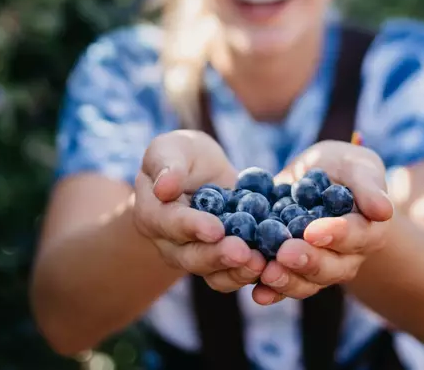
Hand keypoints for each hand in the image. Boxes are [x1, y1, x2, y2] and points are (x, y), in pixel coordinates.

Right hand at [133, 130, 266, 292]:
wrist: (203, 172)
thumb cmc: (182, 156)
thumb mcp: (172, 149)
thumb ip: (167, 165)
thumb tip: (164, 187)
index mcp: (152, 214)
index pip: (170, 223)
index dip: (192, 227)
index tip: (215, 228)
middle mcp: (170, 243)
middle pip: (191, 257)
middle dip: (218, 256)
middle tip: (242, 252)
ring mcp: (196, 256)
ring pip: (213, 274)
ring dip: (236, 271)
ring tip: (260, 264)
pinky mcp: (222, 261)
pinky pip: (234, 274)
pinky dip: (252, 272)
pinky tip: (271, 265)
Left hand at [252, 141, 393, 304]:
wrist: (313, 177)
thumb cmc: (342, 168)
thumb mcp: (356, 165)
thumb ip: (368, 185)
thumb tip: (384, 210)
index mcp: (368, 231)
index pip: (356, 236)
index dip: (336, 235)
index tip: (313, 231)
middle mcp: (347, 257)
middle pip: (331, 268)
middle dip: (307, 261)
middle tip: (285, 253)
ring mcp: (319, 267)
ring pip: (307, 283)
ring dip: (287, 280)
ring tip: (268, 274)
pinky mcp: (293, 270)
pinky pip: (284, 287)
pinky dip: (271, 292)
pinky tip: (258, 294)